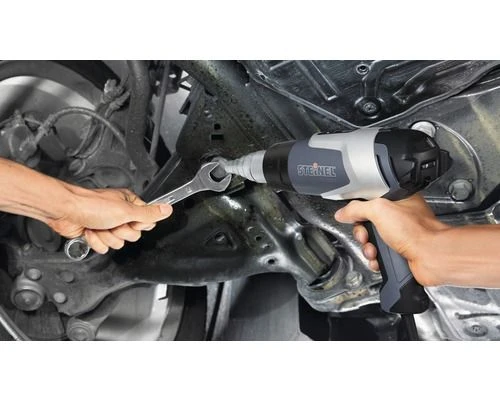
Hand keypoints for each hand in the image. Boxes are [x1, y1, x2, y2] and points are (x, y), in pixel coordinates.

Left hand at [46, 187, 171, 253]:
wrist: (65, 212)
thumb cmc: (91, 205)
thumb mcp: (126, 210)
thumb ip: (149, 213)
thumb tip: (167, 210)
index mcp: (129, 203)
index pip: (146, 221)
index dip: (138, 225)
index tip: (129, 220)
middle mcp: (119, 213)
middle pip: (132, 235)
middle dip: (120, 232)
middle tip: (111, 223)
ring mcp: (107, 224)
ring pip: (118, 243)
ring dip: (107, 237)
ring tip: (98, 226)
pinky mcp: (96, 234)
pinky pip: (104, 247)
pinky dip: (96, 241)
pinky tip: (90, 231)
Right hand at [334, 194, 448, 285]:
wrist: (431, 257)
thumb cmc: (417, 232)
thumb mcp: (379, 210)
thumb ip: (357, 209)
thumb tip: (343, 213)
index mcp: (398, 202)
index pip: (369, 203)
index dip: (359, 211)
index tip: (356, 218)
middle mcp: (399, 218)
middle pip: (367, 225)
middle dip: (362, 233)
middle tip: (366, 236)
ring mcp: (400, 237)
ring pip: (372, 243)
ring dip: (368, 249)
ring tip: (374, 250)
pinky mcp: (399, 254)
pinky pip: (379, 257)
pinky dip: (376, 260)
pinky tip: (379, 260)